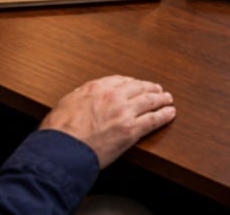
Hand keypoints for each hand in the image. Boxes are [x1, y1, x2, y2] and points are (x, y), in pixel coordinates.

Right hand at [40, 75, 175, 168]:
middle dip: (150, 88)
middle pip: (139, 87)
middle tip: (157, 89)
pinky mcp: (131, 130)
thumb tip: (83, 98)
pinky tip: (170, 113)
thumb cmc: (59, 130)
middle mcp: (113, 96)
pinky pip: (153, 120)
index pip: (121, 80)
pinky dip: (164, 115)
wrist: (62, 148)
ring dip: (161, 99)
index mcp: (96, 88)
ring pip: (149, 101)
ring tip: (168, 99)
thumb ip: (79, 97)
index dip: (132, 83)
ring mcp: (124, 112)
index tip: (136, 84)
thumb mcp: (66, 103)